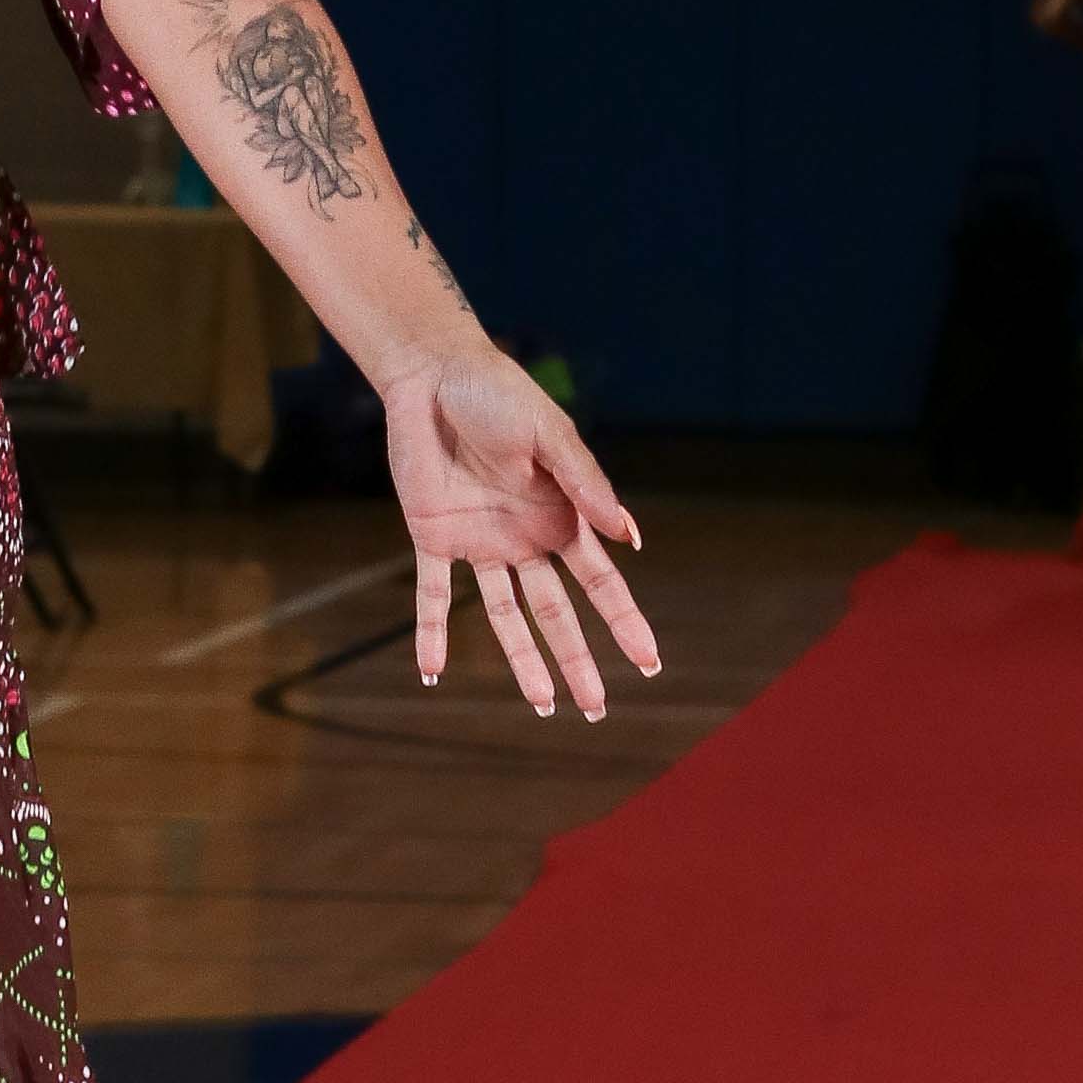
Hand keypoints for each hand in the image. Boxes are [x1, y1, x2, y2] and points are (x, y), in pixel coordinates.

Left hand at [383, 348, 660, 718]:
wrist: (433, 373)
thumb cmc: (499, 394)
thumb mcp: (550, 435)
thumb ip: (586, 484)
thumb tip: (632, 538)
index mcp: (562, 516)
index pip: (600, 584)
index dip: (624, 623)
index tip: (650, 663)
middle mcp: (526, 538)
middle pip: (558, 613)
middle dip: (579, 661)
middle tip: (597, 709)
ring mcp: (481, 542)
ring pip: (504, 616)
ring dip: (523, 661)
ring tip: (544, 706)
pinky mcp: (434, 537)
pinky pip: (432, 594)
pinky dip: (431, 633)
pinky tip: (432, 672)